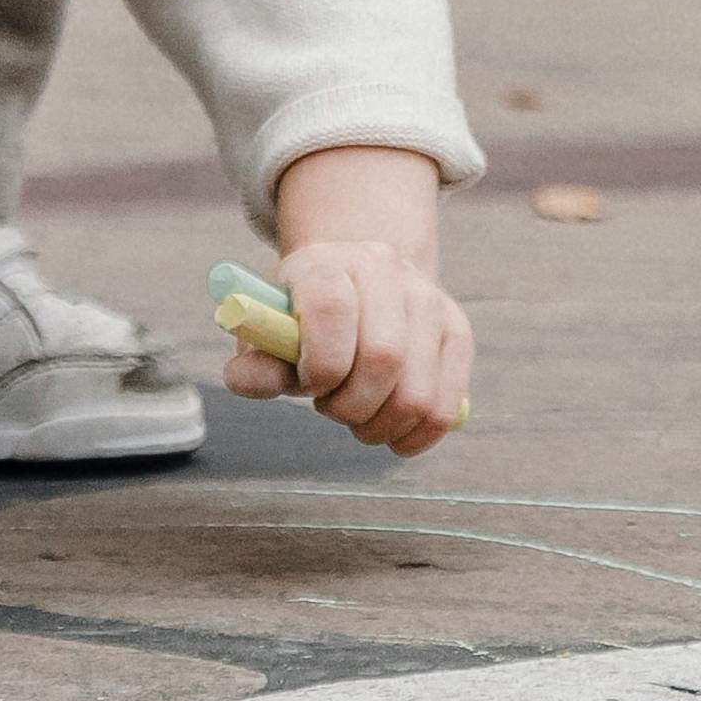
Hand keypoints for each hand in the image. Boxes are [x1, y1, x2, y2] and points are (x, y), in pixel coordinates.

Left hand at [240, 144, 475, 454]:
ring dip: (381, 425)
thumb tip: (244, 381)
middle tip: (332, 409)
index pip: (333, 308)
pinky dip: (417, 435)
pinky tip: (393, 434)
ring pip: (417, 391)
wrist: (358, 280)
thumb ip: (256, 361)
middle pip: (383, 356)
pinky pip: (446, 404)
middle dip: (351, 406)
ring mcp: (429, 299)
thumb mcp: (269, 330)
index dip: (319, 363)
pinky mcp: (457, 331)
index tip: (308, 386)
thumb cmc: (303, 316)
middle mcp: (386, 271)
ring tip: (360, 418)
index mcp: (329, 264)